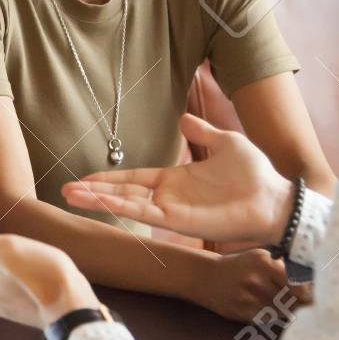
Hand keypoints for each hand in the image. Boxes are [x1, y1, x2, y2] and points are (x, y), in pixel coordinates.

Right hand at [61, 114, 291, 243]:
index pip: (134, 179)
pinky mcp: (178, 221)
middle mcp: (168, 196)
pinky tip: (98, 202)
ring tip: (70, 195)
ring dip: (97, 200)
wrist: (273, 197)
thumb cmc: (254, 173)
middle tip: (65, 190)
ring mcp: (171, 210)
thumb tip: (184, 118)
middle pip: (122, 192)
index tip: (84, 178)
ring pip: (126, 204)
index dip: (109, 179)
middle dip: (93, 191)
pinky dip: (119, 207)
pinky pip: (142, 214)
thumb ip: (201, 133)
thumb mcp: (224, 143)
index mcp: (175, 178)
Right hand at [196, 249, 312, 322]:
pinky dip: (270, 315)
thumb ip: (285, 268)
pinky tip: (263, 306)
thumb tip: (312, 286)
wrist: (208, 277)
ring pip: (281, 312)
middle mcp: (257, 280)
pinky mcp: (242, 312)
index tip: (309, 294)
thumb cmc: (242, 266)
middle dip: (298, 303)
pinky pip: (268, 318)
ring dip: (284, 310)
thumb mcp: (262, 257)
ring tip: (277, 301)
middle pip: (292, 301)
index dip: (307, 293)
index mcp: (265, 263)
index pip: (298, 285)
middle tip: (298, 301)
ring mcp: (248, 297)